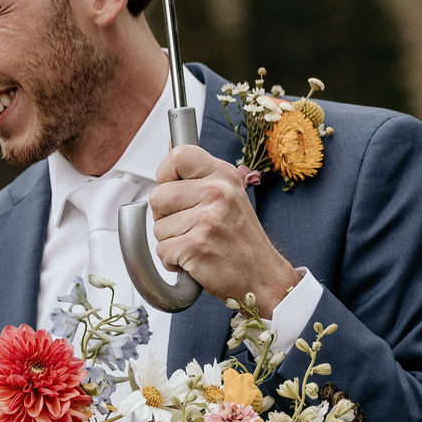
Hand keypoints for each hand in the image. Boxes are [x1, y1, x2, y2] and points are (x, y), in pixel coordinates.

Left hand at [149, 144, 301, 310]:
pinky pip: (162, 251)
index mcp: (223, 175)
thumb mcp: (229, 194)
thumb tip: (168, 144)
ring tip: (199, 244)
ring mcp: (207, 219)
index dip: (166, 175)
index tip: (174, 189)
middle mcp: (217, 192)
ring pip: (158, 227)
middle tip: (192, 226)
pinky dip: (173, 261)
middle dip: (166, 217)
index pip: (177, 156)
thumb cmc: (240, 239)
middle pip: (158, 196)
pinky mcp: (197, 246)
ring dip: (172, 241)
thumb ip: (199, 174)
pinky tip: (196, 259)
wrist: (263, 277)